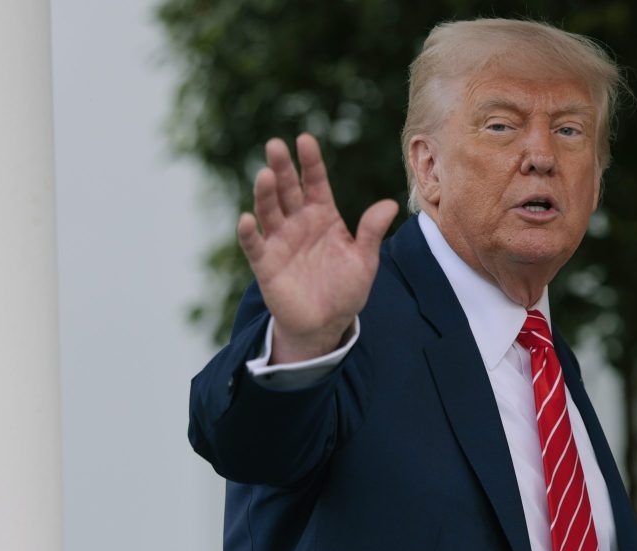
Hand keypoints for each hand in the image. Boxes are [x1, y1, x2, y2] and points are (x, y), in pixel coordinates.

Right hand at [237, 132, 398, 363]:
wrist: (326, 324)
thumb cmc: (345, 290)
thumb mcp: (364, 261)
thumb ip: (371, 233)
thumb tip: (390, 205)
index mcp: (322, 215)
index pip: (314, 181)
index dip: (310, 161)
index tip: (304, 140)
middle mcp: (298, 222)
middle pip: (287, 188)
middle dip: (281, 167)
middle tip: (275, 146)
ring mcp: (279, 240)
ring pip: (269, 210)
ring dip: (265, 193)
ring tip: (265, 175)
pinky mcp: (265, 263)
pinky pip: (254, 244)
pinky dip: (248, 232)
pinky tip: (246, 219)